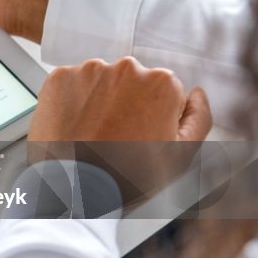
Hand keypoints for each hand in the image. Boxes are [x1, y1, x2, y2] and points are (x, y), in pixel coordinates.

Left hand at [29, 57, 212, 204]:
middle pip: (131, 82)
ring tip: (94, 133)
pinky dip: (72, 101)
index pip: (164, 90)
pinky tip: (75, 125)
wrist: (74, 189)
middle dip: (127, 103)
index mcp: (162, 82)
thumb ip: (198, 118)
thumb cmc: (127, 176)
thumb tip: (197, 94)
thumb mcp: (180, 155)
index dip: (155, 115)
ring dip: (99, 100)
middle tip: (117, 136)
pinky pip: (71, 84)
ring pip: (100, 81)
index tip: (142, 133)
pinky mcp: (59, 78)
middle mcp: (126, 68)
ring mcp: (89, 71)